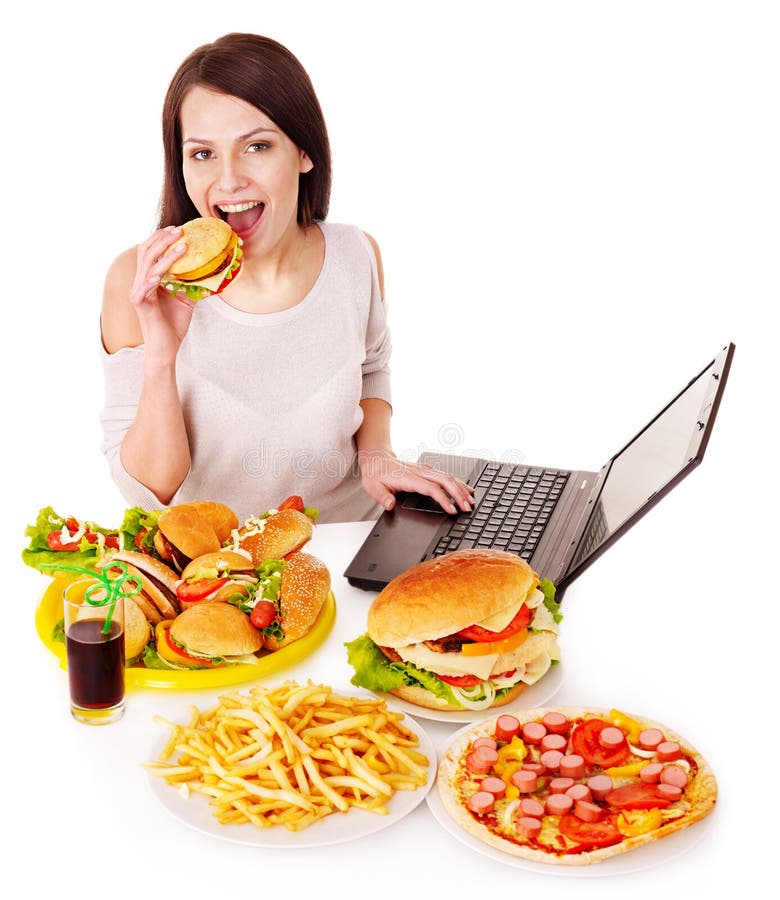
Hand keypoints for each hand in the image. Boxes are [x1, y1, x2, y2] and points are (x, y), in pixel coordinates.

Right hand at [130, 226, 193, 366]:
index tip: (179, 229)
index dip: (162, 238)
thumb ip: (192, 283)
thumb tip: (209, 271)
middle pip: (146, 253)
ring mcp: (138, 293)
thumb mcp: (186, 299)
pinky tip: (160, 275)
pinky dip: (152, 280)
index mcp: (149, 278)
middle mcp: (141, 282)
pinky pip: (143, 289)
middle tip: (180, 231)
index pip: (151, 251)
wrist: (166, 347)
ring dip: (166, 256)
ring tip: (182, 246)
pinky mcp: (140, 305)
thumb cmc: (173, 324)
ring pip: (148, 267)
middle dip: (163, 239)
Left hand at [358, 450, 473, 513]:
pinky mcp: (427, 469)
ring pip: (448, 477)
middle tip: (467, 507)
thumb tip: (390, 504)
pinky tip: (466, 489)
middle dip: (459, 494)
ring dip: (461, 489)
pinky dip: (458, 483)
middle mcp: (419, 472)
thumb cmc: (376, 474)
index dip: (443, 499)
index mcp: (408, 478)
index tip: (452, 509)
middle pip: (445, 481)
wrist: (376, 459)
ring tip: (470, 501)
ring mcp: (425, 469)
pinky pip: (446, 475)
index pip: (431, 488)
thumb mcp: (372, 487)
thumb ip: (382, 497)